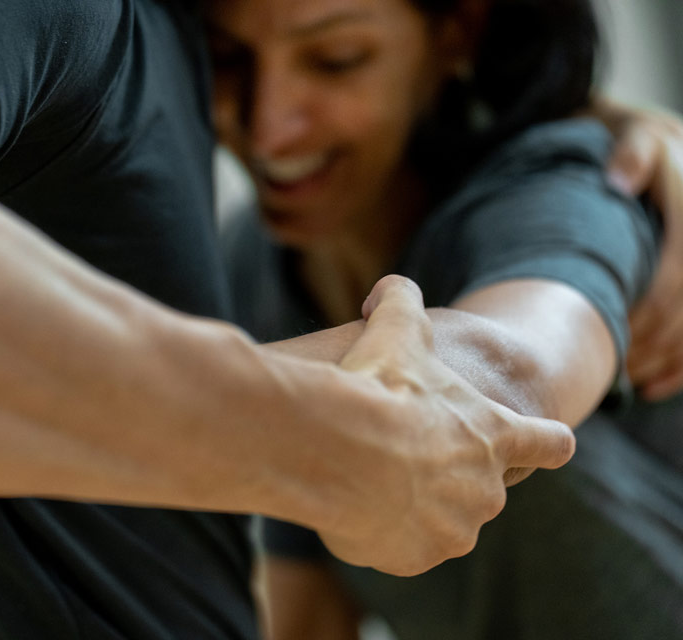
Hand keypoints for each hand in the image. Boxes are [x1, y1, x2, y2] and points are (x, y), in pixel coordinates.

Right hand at [316, 276, 573, 575]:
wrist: (340, 447)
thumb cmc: (378, 387)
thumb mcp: (394, 331)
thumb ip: (400, 302)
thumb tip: (388, 288)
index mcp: (494, 435)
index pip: (549, 444)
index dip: (546, 444)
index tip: (547, 445)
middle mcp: (486, 490)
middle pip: (480, 489)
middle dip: (443, 475)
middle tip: (396, 453)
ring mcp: (453, 530)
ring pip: (436, 521)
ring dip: (409, 505)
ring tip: (366, 478)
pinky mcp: (416, 558)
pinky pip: (399, 547)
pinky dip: (379, 533)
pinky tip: (351, 503)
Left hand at [598, 100, 682, 399]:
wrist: (667, 146)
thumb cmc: (645, 146)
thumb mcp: (638, 136)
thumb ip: (632, 153)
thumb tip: (616, 182)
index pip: (671, 284)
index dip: (639, 316)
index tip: (606, 338)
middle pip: (682, 317)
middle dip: (646, 347)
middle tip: (609, 369)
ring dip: (662, 363)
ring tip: (625, 382)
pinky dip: (679, 368)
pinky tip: (652, 387)